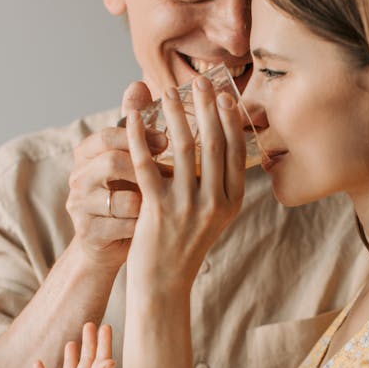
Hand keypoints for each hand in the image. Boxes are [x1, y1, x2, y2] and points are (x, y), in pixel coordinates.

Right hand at [66, 82, 166, 269]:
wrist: (111, 240)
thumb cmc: (127, 192)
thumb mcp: (130, 157)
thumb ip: (134, 125)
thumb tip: (140, 84)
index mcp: (87, 154)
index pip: (108, 135)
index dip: (138, 136)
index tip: (167, 140)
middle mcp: (78, 177)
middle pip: (111, 162)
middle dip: (146, 167)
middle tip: (173, 172)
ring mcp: (79, 206)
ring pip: (118, 198)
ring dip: (148, 200)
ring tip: (169, 201)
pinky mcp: (88, 232)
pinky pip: (121, 226)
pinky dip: (142, 224)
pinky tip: (158, 224)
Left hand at [125, 77, 245, 294]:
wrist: (164, 285)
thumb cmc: (185, 247)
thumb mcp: (213, 218)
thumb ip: (218, 186)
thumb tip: (218, 143)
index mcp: (231, 203)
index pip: (235, 152)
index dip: (230, 121)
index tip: (224, 96)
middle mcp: (214, 204)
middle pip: (212, 144)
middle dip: (206, 108)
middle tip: (199, 82)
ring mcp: (186, 207)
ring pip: (182, 149)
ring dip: (175, 116)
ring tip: (168, 93)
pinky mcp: (157, 210)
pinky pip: (147, 164)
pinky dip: (139, 137)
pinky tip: (133, 118)